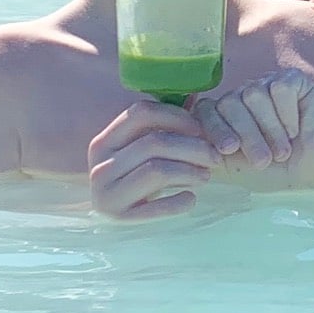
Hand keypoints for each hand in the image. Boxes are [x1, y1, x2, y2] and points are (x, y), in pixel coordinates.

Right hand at [87, 100, 219, 218]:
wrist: (117, 215)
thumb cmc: (136, 176)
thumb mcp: (141, 149)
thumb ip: (163, 126)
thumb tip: (197, 94)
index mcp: (104, 140)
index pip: (140, 113)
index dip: (176, 116)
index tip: (200, 128)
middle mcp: (99, 164)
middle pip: (154, 142)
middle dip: (193, 148)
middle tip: (214, 156)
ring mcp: (105, 192)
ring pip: (157, 170)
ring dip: (190, 171)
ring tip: (206, 176)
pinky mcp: (118, 217)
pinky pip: (157, 206)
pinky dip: (179, 201)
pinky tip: (191, 198)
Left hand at [191, 68, 313, 167]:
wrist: (312, 176)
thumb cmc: (271, 174)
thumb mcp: (229, 168)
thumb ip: (201, 154)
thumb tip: (170, 150)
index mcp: (224, 114)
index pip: (207, 109)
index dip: (216, 129)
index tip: (229, 151)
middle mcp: (243, 96)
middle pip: (231, 101)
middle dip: (248, 135)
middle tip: (264, 160)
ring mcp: (267, 85)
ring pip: (255, 95)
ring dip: (271, 129)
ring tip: (283, 150)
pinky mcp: (293, 81)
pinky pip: (280, 89)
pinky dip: (288, 114)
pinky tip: (297, 129)